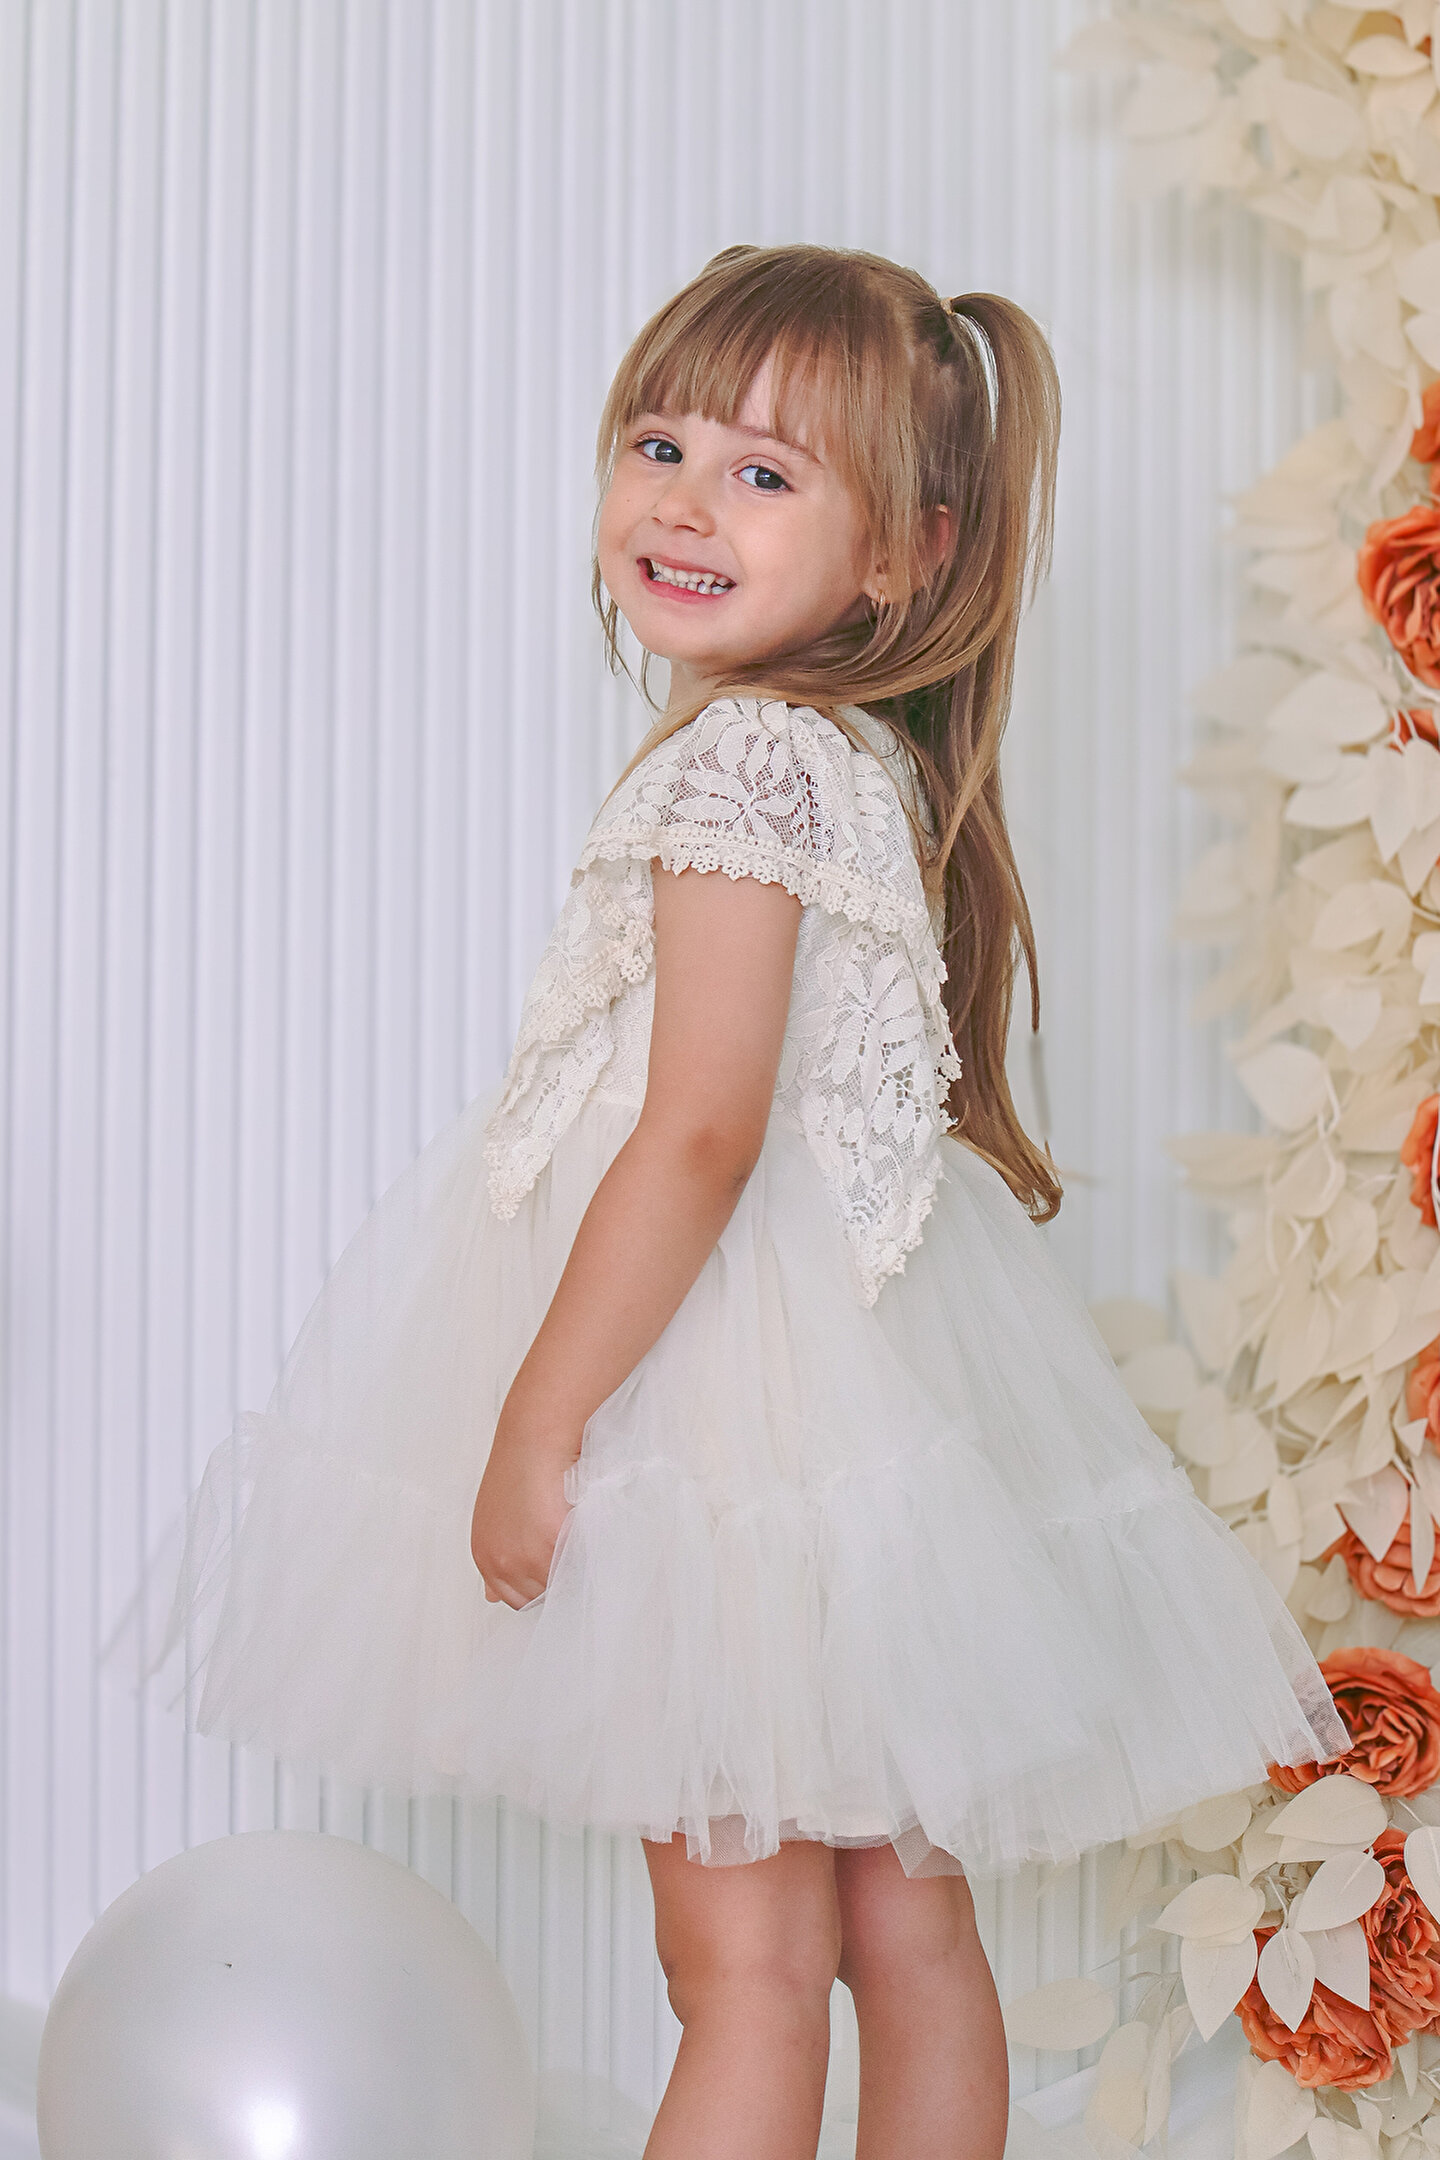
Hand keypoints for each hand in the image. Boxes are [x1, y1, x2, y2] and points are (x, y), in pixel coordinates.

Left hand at [469, 1415, 576, 1609]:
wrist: (534, 1436)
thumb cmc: (519, 1468)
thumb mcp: (492, 1520)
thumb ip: (496, 1560)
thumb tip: (490, 1598)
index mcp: (484, 1557)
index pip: (515, 1599)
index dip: (538, 1585)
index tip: (551, 1568)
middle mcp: (501, 1562)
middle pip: (540, 1596)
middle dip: (555, 1575)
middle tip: (564, 1541)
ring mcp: (526, 1556)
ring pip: (562, 1583)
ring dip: (573, 1562)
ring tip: (571, 1526)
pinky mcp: (553, 1542)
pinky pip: (579, 1563)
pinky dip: (586, 1547)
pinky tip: (580, 1519)